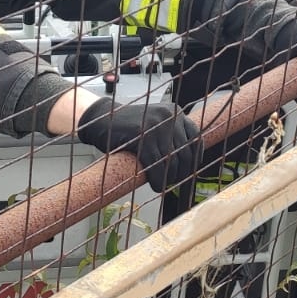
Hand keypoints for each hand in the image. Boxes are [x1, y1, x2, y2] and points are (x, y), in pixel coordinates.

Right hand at [75, 100, 202, 193]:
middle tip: (174, 184)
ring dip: (169, 179)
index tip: (190, 174)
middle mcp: (169, 115)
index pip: (196, 138)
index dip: (195, 160)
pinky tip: (154, 185)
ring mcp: (156, 124)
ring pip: (172, 162)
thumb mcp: (154, 126)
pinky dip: (157, 180)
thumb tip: (189, 164)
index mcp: (175, 112)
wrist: (100, 118)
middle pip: (186, 153)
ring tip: (162, 185)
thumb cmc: (127, 128)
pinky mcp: (142, 136)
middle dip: (182, 174)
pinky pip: (156, 165)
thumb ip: (170, 137)